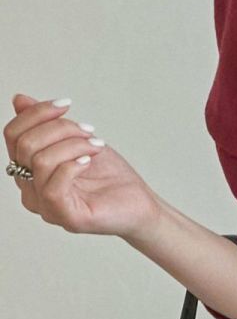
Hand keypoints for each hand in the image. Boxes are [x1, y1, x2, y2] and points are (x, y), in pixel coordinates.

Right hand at [5, 93, 161, 240]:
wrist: (140, 206)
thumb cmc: (111, 178)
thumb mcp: (78, 141)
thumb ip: (48, 124)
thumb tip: (19, 99)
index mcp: (29, 171)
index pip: (13, 134)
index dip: (36, 113)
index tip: (66, 104)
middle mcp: (31, 190)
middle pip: (25, 144)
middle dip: (60, 128)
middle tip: (89, 131)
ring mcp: (45, 207)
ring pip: (40, 161)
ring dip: (73, 145)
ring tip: (96, 146)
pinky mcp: (65, 218)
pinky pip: (52, 188)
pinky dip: (73, 166)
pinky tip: (90, 161)